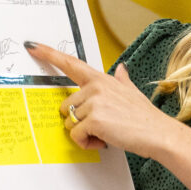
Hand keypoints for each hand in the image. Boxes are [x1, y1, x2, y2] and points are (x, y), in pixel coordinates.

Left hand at [26, 42, 179, 159]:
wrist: (158, 133)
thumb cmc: (145, 116)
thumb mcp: (132, 92)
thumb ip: (121, 80)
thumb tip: (121, 69)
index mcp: (101, 79)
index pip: (71, 64)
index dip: (48, 54)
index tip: (32, 46)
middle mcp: (95, 87)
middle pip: (65, 106)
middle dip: (79, 121)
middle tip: (101, 126)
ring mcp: (93, 102)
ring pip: (70, 123)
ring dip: (84, 134)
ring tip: (105, 133)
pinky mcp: (93, 120)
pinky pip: (76, 135)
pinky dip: (87, 143)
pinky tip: (103, 141)